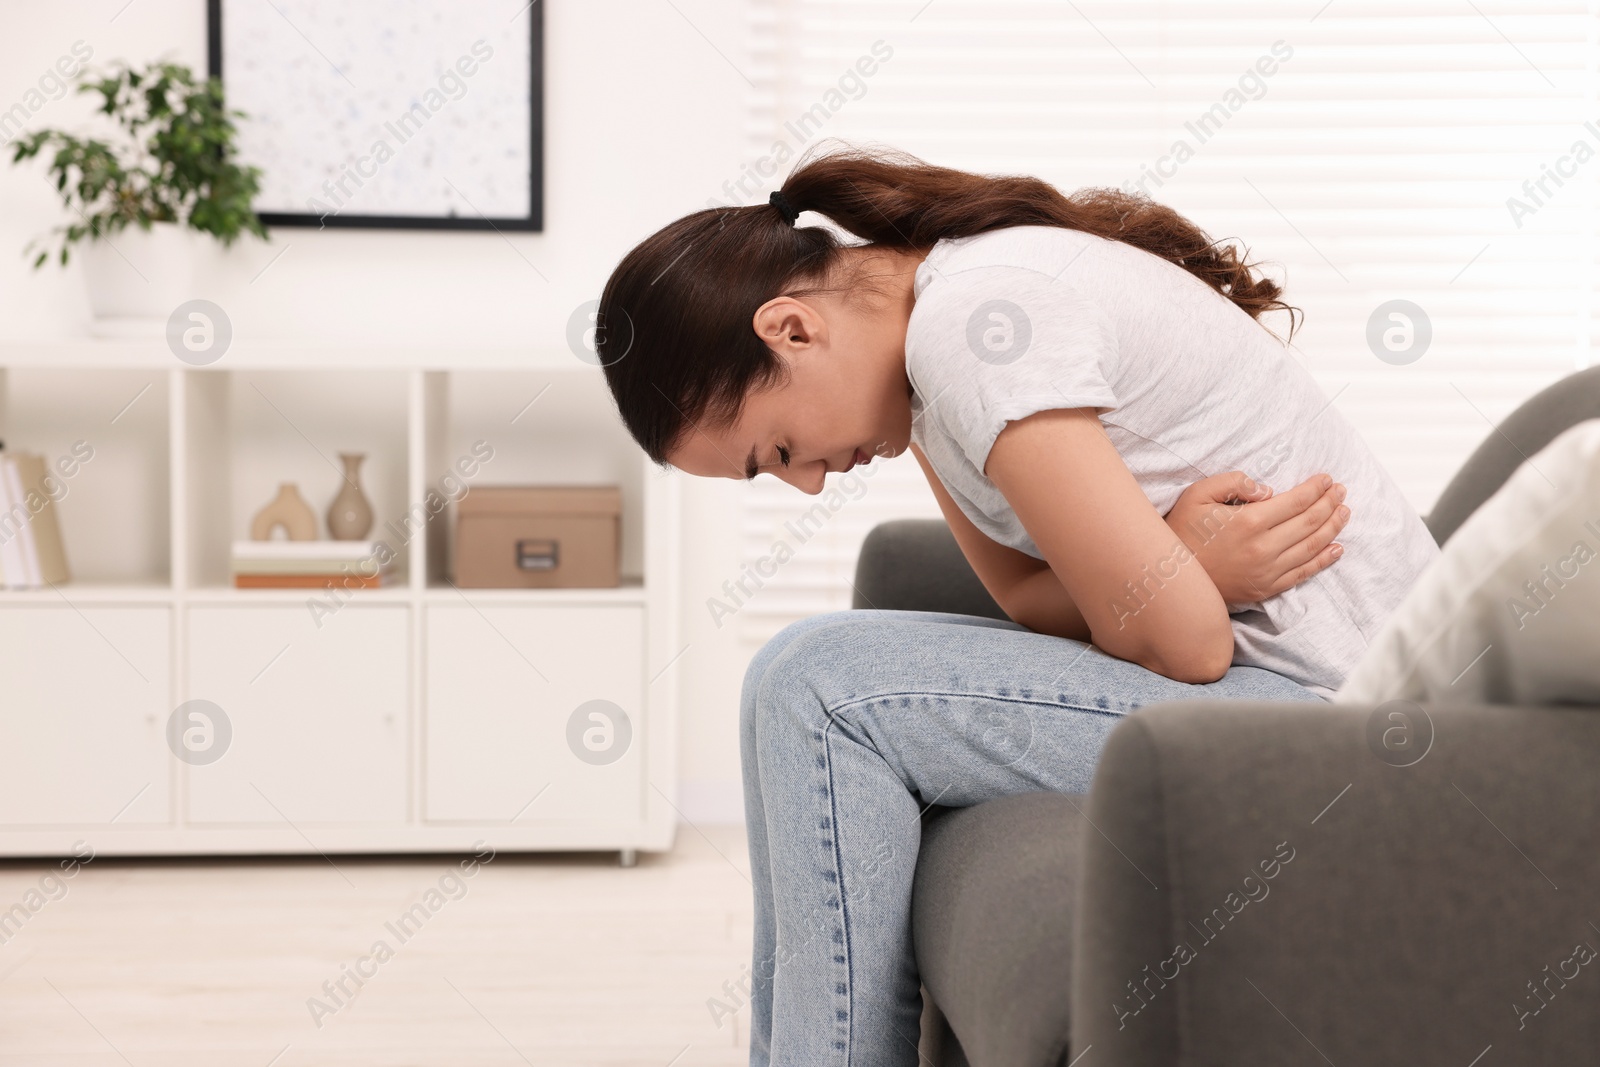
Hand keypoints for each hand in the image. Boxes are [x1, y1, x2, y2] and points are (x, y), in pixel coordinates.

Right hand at [1163, 470, 1349, 606]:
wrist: (1168, 579)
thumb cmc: (1180, 532)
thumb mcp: (1197, 495)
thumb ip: (1232, 482)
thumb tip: (1267, 489)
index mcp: (1248, 521)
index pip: (1296, 501)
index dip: (1316, 489)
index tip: (1328, 479)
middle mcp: (1263, 547)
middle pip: (1310, 522)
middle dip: (1330, 503)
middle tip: (1342, 491)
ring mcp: (1267, 571)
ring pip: (1312, 547)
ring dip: (1333, 527)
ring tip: (1344, 512)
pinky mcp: (1265, 588)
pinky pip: (1303, 573)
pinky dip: (1324, 560)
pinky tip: (1337, 548)